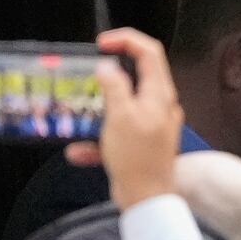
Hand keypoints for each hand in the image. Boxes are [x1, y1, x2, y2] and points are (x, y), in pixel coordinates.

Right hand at [63, 30, 182, 210]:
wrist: (147, 199)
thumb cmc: (136, 159)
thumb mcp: (120, 116)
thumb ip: (114, 87)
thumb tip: (108, 67)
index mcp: (160, 96)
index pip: (150, 53)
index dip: (127, 40)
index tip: (102, 43)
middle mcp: (161, 107)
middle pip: (139, 76)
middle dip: (112, 72)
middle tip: (89, 72)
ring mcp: (153, 125)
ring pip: (124, 105)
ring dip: (101, 107)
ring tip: (82, 111)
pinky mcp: (142, 143)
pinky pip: (117, 134)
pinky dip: (98, 140)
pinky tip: (79, 152)